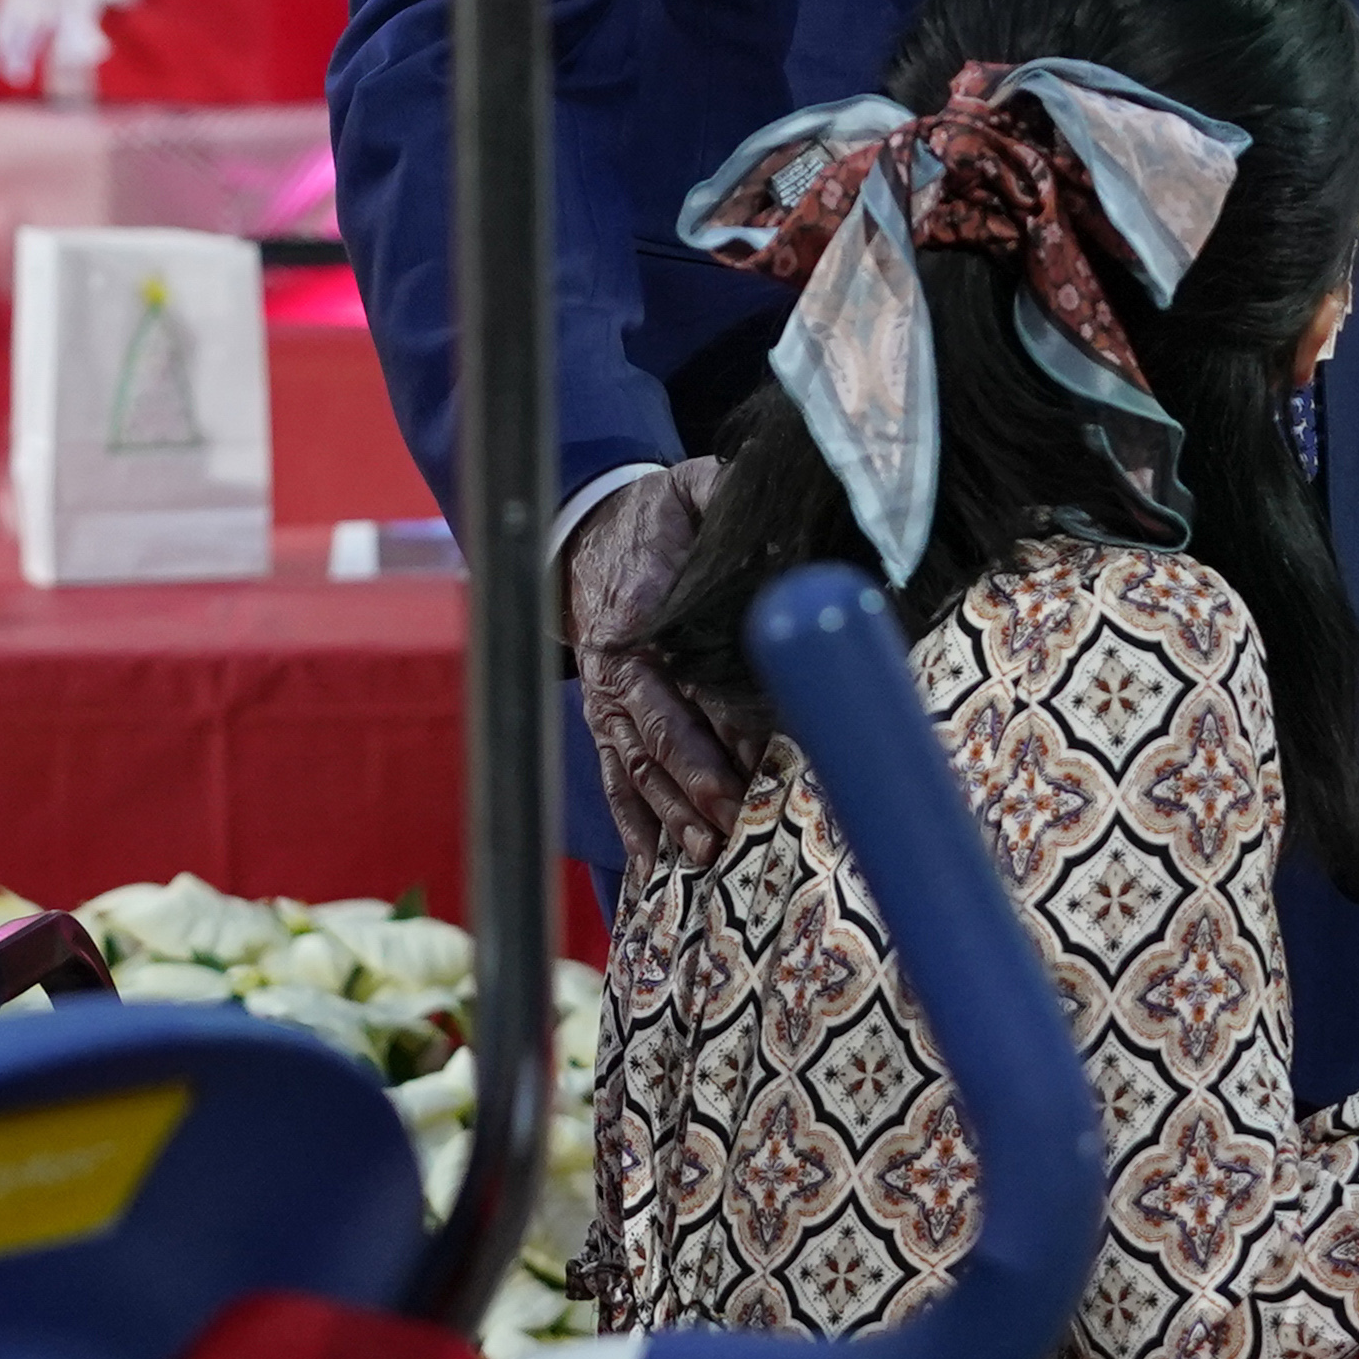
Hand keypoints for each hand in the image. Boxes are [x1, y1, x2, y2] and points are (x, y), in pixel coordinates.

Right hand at [560, 459, 748, 869]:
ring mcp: (607, 702)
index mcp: (643, 610)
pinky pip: (614, 781)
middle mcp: (619, 665)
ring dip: (669, 813)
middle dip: (697, 778)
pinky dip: (632, 827)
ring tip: (703, 853)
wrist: (587, 531)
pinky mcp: (604, 723)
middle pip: (661, 729)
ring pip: (636, 765)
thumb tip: (771, 515)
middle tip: (735, 817)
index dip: (728, 714)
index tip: (766, 749)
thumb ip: (725, 497)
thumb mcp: (691, 488)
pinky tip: (651, 870)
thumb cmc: (656, 516)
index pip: (692, 672)